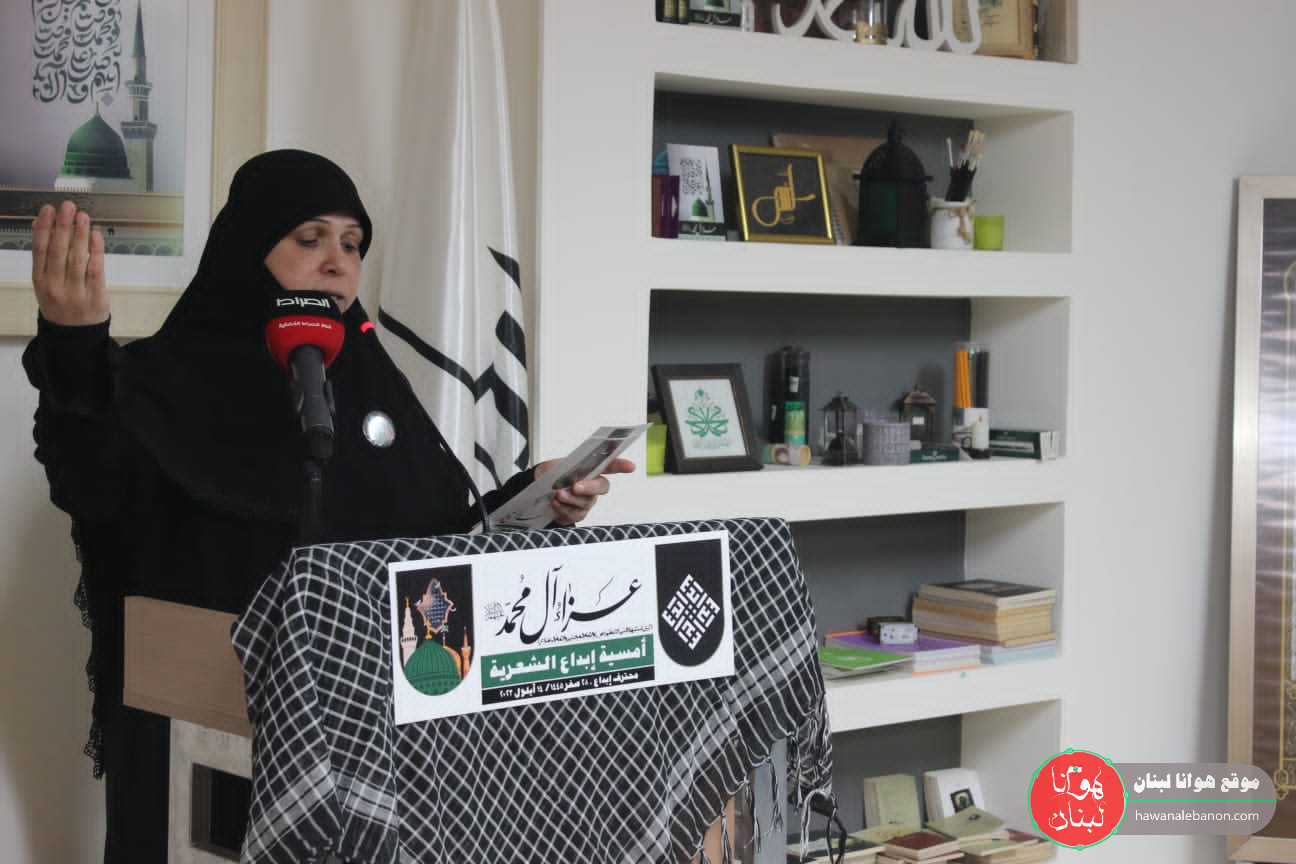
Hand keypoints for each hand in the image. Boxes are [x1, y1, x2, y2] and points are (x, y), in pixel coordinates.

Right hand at [31, 201, 108, 326]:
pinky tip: (95, 235)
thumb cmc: (60, 302)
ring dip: (80, 235)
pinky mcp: (95, 297)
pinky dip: (96, 251)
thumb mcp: (45, 281)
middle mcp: (55, 286)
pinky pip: (95, 270)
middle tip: (68, 206)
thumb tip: (43, 223)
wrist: (74, 335)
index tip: (49, 210)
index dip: (44, 228)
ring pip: (77, 259)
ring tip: (82, 216)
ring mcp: (75, 292)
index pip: (40, 250)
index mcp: (39, 280)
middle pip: (58, 252)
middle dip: (63, 227)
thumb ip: (45, 255)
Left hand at [535, 457, 634, 525]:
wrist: (538, 490)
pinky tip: (555, 503)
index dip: (622, 466)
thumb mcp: (557, 466)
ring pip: (585, 503)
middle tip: (575, 486)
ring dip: (570, 499)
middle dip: (588, 487)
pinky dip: (563, 509)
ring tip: (558, 495)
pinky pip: (575, 514)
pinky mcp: (578, 514)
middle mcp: (593, 486)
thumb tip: (572, 477)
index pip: (611, 466)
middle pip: (601, 487)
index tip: (630, 466)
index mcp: (591, 470)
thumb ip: (567, 469)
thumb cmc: (551, 476)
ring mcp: (587, 501)